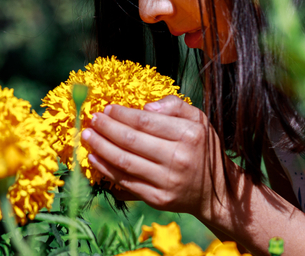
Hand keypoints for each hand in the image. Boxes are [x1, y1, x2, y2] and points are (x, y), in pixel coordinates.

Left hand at [82, 95, 226, 215]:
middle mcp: (179, 158)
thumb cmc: (202, 149)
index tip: (107, 108)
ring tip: (87, 136)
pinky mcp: (158, 199)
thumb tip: (145, 107)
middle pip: (131, 140)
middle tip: (92, 119)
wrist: (217, 192)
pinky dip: (106, 170)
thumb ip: (174, 106)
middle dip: (106, 128)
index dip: (122, 114)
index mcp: (189, 135)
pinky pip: (126, 182)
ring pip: (125, 161)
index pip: (146, 122)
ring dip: (100, 147)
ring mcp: (167, 181)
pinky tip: (94, 158)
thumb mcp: (198, 120)